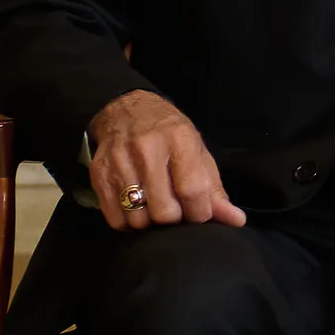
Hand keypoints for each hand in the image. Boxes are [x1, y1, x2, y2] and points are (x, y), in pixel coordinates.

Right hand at [85, 89, 244, 230]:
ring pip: (138, 218)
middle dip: (175, 220)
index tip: (199, 215)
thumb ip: (214, 189)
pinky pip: (115, 218)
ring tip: (157, 210)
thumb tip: (236, 220)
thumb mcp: (198, 152)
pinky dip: (130, 223)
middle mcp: (147, 150)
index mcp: (179, 140)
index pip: (192, 190)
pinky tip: (139, 211)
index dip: (200, 213)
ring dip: (151, 223)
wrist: (126, 111)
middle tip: (178, 212)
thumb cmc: (170, 134)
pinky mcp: (99, 175)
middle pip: (164, 210)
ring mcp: (119, 163)